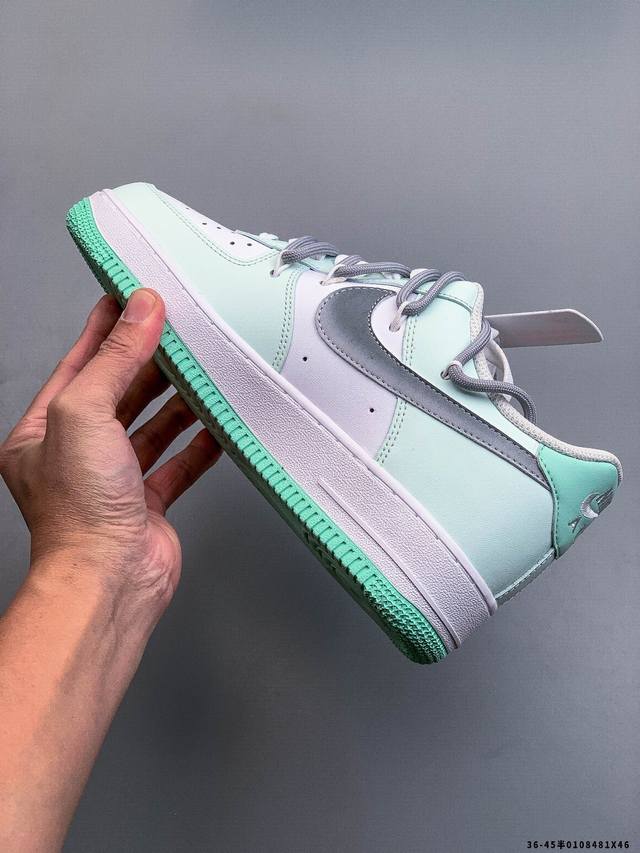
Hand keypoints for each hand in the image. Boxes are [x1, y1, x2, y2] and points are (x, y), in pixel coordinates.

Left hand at [0, 289, 220, 618]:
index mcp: (43, 433)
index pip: (76, 367)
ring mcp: (112, 481)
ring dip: (176, 402)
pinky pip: (177, 464)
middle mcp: (75, 456)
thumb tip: (139, 314)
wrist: (108, 579)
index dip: (103, 331)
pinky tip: (215, 425)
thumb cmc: (78, 512)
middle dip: (146, 363)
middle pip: (117, 394)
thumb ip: (115, 360)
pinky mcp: (147, 503)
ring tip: (200, 372)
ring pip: (151, 428)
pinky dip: (198, 444)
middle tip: (175, 332)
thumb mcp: (85, 412)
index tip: (127, 301)